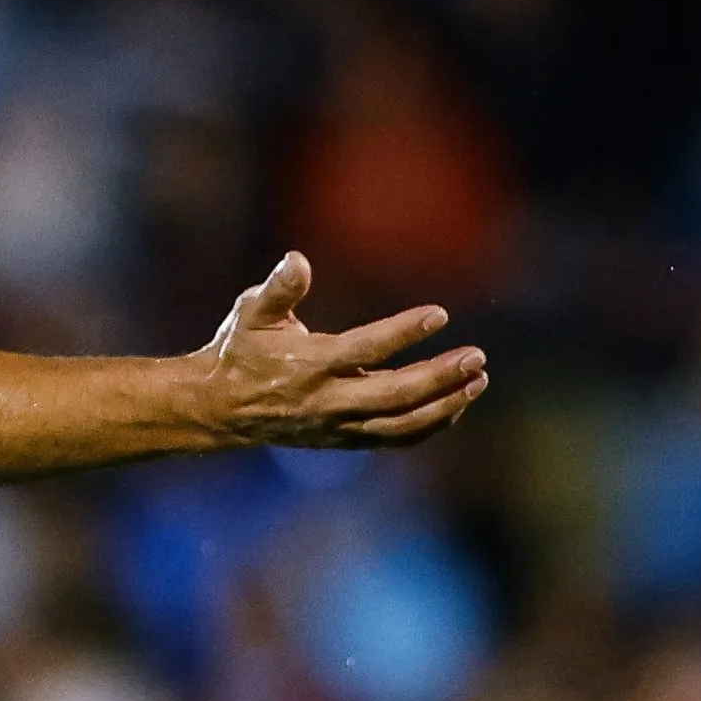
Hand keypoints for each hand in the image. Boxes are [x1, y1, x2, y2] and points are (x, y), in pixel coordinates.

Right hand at [193, 251, 487, 448]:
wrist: (222, 410)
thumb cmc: (240, 350)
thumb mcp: (251, 312)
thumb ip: (279, 289)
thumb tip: (298, 260)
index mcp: (309, 365)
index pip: (366, 350)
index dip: (404, 333)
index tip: (440, 314)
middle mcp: (328, 401)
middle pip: (394, 395)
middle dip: (440, 377)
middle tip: (477, 357)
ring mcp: (339, 426)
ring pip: (401, 424)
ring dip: (445, 405)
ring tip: (478, 380)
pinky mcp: (345, 440)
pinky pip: (395, 439)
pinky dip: (430, 425)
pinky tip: (456, 404)